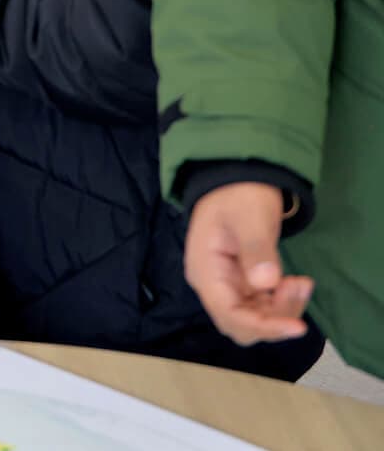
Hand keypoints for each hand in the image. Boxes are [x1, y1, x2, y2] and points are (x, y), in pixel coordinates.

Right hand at [185, 182, 313, 345]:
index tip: (297, 326)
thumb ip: (256, 249)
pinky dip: (282, 303)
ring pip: (254, 320)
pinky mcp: (243, 284)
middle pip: (241, 324)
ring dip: (282, 310)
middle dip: (274, 318)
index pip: (229, 314)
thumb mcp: (250, 217)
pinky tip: (296, 283)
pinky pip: (262, 308)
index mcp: (205, 271)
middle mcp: (212, 285)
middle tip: (297, 287)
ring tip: (301, 282)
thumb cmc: (239, 195)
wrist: (238, 181)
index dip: (263, 326)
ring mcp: (227, 286)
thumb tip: (266, 283)